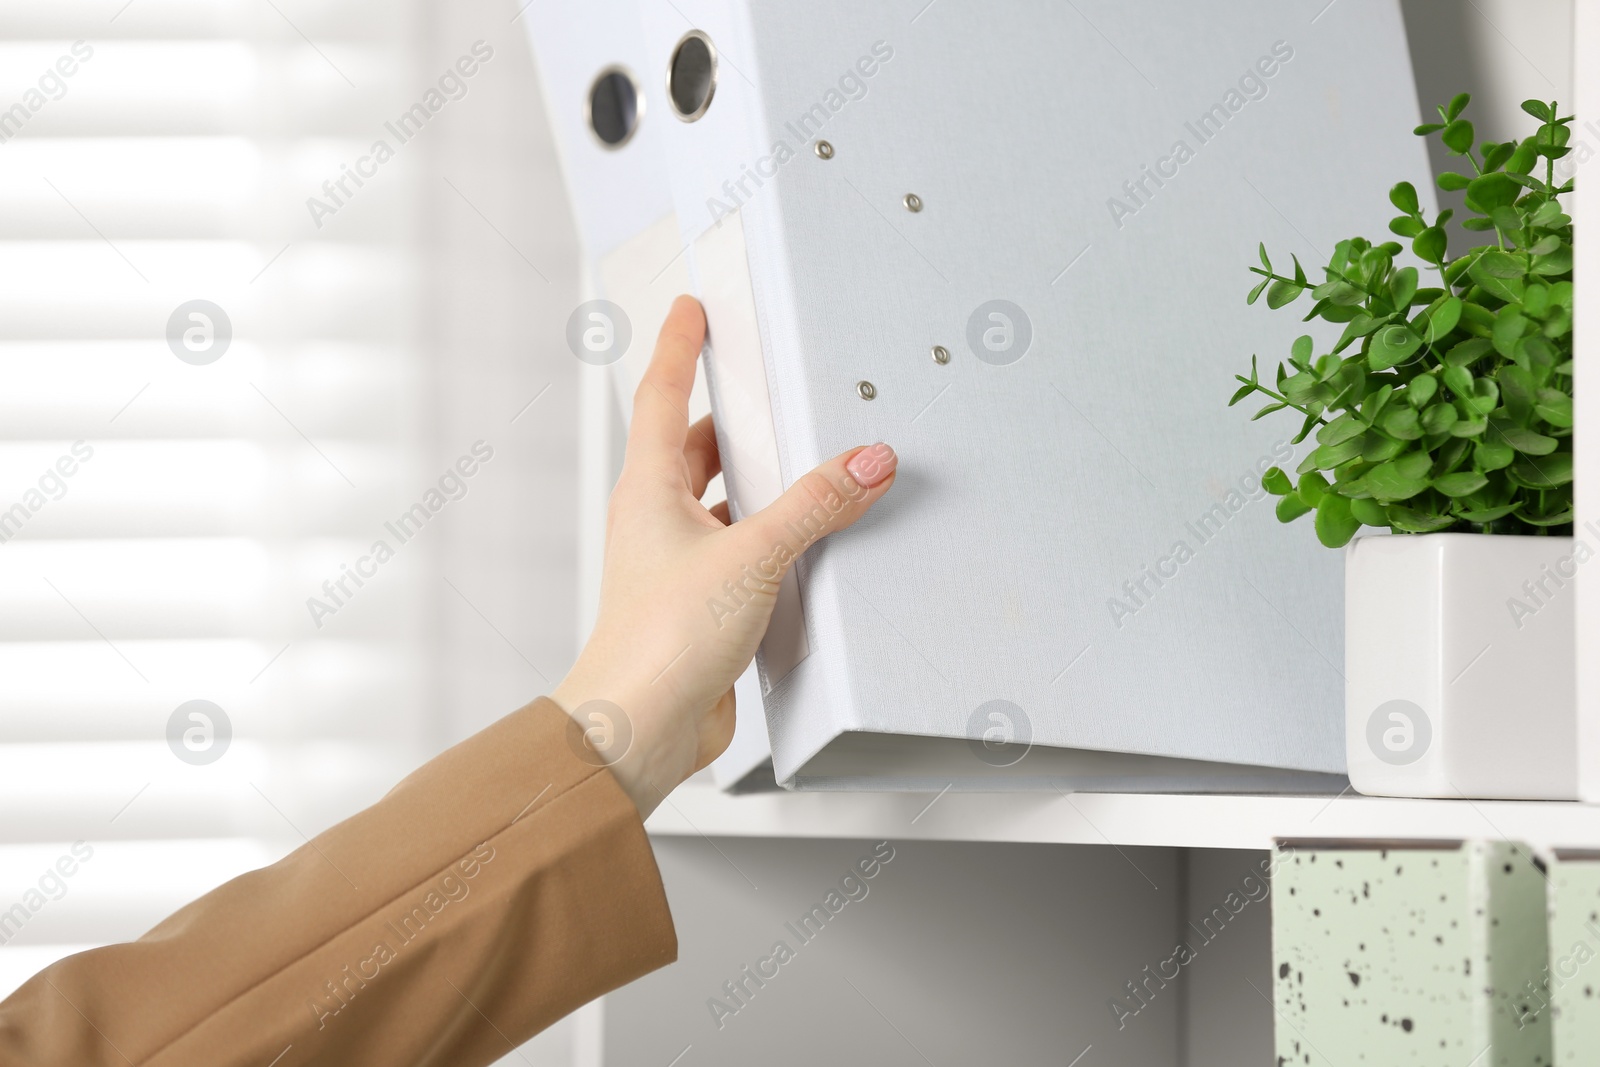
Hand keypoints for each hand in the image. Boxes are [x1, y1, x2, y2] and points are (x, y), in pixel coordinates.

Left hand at [550, 296, 896, 817]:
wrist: (638, 728)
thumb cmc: (661, 642)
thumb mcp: (752, 557)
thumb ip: (815, 506)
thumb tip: (865, 461)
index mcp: (648, 491)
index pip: (661, 394)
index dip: (680, 347)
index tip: (692, 310)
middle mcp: (656, 521)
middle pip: (692, 447)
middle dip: (730, 417)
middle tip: (765, 385)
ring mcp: (675, 564)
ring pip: (719, 502)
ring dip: (756, 483)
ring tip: (803, 462)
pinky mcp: (700, 604)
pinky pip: (739, 551)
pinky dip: (769, 537)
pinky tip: (804, 543)